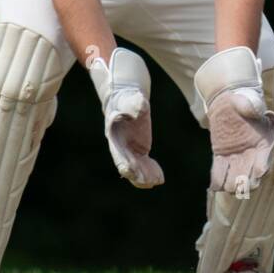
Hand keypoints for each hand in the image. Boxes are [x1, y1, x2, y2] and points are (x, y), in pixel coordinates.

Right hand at [89, 49, 164, 187]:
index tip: (129, 172)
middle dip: (136, 174)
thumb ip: (133, 103)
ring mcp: (129, 146)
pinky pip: (144, 162)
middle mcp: (120, 143)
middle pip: (127, 163)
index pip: (117, 152)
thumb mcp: (129, 96)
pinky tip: (159, 178)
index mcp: (114, 134)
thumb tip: (140, 107)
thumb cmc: (125, 93)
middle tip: (148, 182)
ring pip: (136, 166)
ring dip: (144, 175)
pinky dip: (150, 169)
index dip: (123, 162)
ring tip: (156, 182)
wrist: (125, 90)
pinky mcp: (139, 146)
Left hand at [194, 47, 273, 193]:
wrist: (229, 102)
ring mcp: (237, 159)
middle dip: (244, 183)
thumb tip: (252, 109)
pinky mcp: (222, 158)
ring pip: (236, 182)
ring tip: (224, 184)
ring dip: (230, 186)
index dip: (261, 168)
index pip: (264, 162)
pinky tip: (214, 185)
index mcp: (263, 143)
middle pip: (251, 180)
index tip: (257, 170)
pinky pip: (219, 175)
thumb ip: (252, 105)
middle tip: (236, 182)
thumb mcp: (248, 100)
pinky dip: (217, 182)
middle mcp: (252, 155)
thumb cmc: (243, 100)